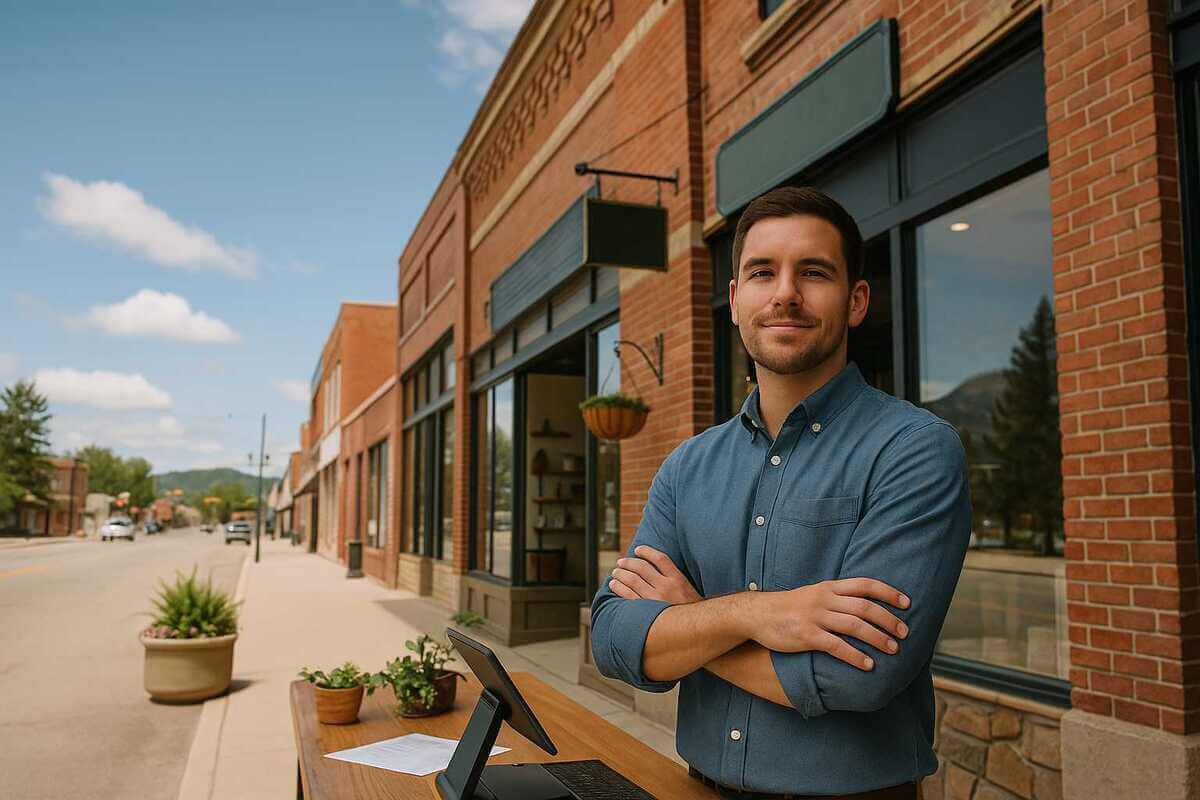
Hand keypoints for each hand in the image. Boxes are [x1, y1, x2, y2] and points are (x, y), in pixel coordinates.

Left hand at [608, 546, 701, 604]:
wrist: (694, 630)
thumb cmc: (689, 610)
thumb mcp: (687, 590)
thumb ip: (674, 579)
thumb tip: (654, 567)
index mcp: (678, 579)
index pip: (660, 558)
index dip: (647, 551)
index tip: (638, 549)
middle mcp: (666, 587)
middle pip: (642, 568)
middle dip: (628, 563)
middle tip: (621, 562)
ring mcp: (655, 600)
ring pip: (633, 580)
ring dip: (621, 574)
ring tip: (615, 573)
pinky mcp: (646, 611)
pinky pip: (628, 596)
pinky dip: (619, 588)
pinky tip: (614, 585)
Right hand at [749, 578, 910, 670]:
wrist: (757, 614)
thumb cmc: (789, 607)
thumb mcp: (814, 594)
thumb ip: (837, 597)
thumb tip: (864, 605)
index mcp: (829, 587)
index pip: (865, 584)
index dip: (888, 592)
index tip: (907, 603)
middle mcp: (824, 599)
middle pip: (865, 607)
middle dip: (889, 620)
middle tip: (905, 633)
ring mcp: (815, 617)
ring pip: (855, 626)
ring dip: (878, 638)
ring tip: (893, 649)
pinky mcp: (806, 635)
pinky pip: (836, 646)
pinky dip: (855, 656)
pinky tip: (868, 665)